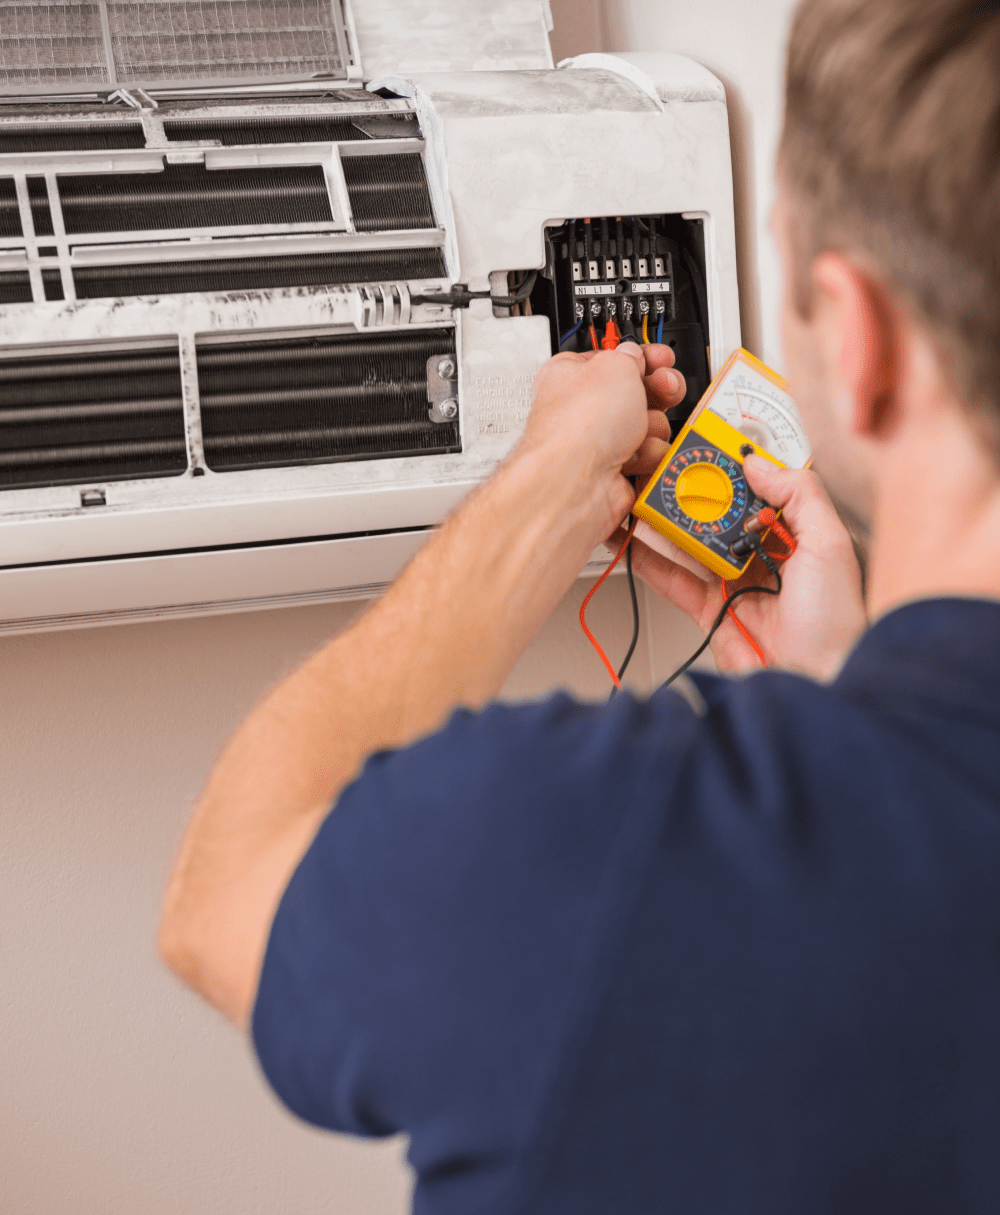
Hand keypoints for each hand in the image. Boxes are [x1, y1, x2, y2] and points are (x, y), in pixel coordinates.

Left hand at [521, 342, 687, 532]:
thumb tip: (636, 357)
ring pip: (647, 428)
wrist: (576, 480)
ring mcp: (599, 444)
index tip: (663, 359)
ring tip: (640, 431)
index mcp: (573, 375)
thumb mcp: (615, 365)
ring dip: (653, 427)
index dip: (643, 358)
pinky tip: (637, 455)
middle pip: (636, 394)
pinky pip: (647, 458)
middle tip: (665, 389)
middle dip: (657, 393)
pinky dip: (649, 457)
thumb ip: (630, 357)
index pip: (615, 360)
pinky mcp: (613, 472)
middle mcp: (583, 410)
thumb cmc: (579, 424)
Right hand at [617, 456, 867, 680]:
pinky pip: (675, 580)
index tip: (707, 445)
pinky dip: (649, 561)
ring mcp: (734, 582)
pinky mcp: (710, 611)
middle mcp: (764, 555)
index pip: (760, 486)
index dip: (733, 464)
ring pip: (691, 542)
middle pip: (719, 511)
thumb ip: (799, 495)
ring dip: (664, 520)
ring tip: (637, 497)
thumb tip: (758, 461)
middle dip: (691, 489)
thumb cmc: (836, 627)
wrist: (818, 685)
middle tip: (663, 470)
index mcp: (797, 533)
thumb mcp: (829, 545)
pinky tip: (632, 542)